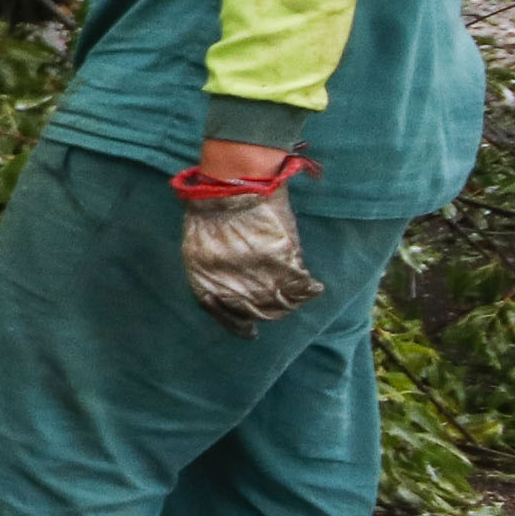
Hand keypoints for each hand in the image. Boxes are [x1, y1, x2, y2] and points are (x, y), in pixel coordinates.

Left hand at [175, 146, 322, 336]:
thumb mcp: (200, 243)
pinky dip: (309, 289)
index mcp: (202, 278)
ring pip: (279, 305)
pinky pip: (300, 286)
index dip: (237, 325)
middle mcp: (228, 283)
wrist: (230, 182)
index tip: (250, 333)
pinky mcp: (280, 260)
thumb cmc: (214, 207)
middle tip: (278, 306)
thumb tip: (231, 289)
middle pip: (255, 312)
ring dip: (290, 302)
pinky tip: (313, 286)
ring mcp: (255, 274)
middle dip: (268, 312)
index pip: (220, 314)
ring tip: (295, 294)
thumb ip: (215, 268)